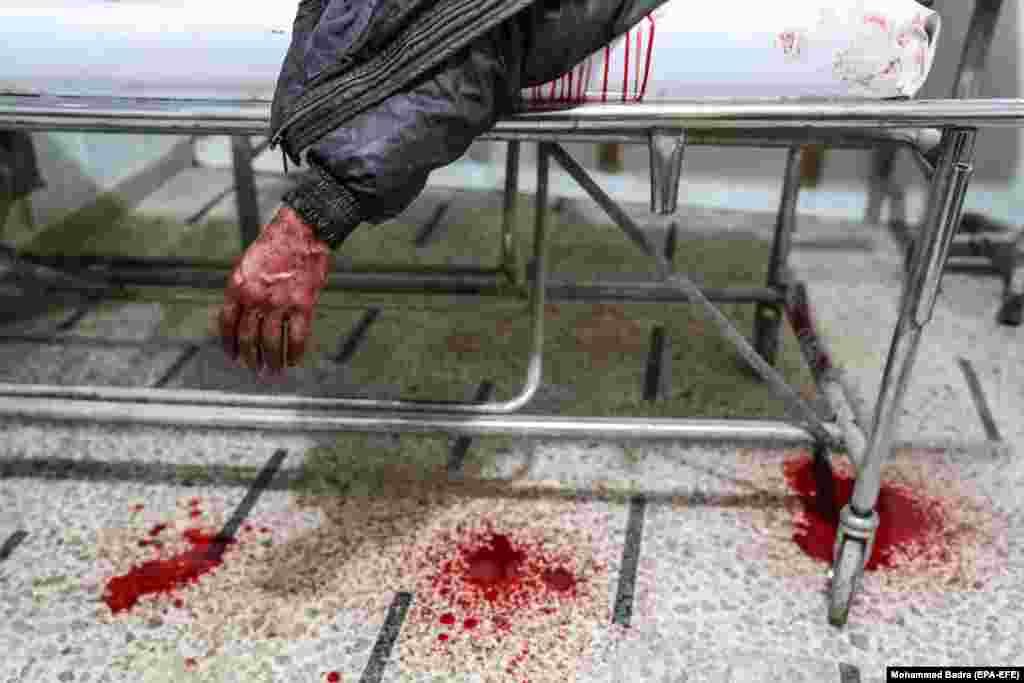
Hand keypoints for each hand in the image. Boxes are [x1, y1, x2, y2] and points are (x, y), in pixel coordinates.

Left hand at [218, 206, 329, 374]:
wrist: (301, 230)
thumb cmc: (276, 245)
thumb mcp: (247, 265)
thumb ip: (243, 290)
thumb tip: (241, 316)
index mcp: (237, 287)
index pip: (228, 324)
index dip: (230, 345)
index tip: (233, 358)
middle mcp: (255, 298)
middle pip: (248, 337)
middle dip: (251, 358)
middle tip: (255, 370)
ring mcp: (279, 302)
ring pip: (272, 342)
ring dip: (272, 361)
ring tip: (273, 372)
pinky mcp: (302, 304)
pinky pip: (297, 337)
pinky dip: (296, 353)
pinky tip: (295, 361)